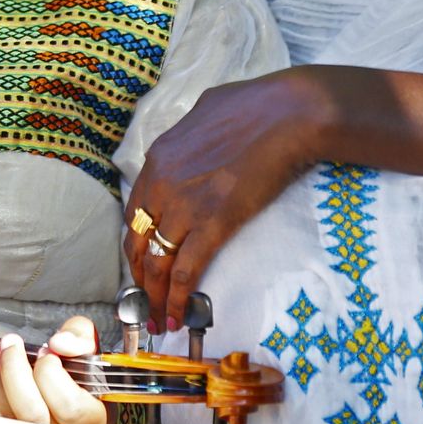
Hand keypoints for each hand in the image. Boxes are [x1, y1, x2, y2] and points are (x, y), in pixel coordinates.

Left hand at [0, 321, 105, 423]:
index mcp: (88, 419)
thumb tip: (60, 343)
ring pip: (3, 414)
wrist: (61, 400)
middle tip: (10, 342)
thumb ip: (81, 339)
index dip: (52, 372)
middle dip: (14, 367)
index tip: (47, 351)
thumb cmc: (76, 380)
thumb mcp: (88, 354)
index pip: (69, 403)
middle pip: (30, 409)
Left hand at [124, 69, 339, 327]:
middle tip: (145, 299)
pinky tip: (179, 316)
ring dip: (155, 296)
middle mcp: (162, 184)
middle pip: (139, 241)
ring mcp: (186, 206)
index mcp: (158, 158)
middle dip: (140, 275)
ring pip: (157, 262)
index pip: (135, 212)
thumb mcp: (204, 111)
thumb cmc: (254, 105)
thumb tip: (194, 145)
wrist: (287, 115)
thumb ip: (189, 136)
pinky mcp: (214, 225)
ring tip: (158, 318)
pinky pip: (185, 271)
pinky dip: (178, 298)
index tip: (143, 261)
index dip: (137, 242)